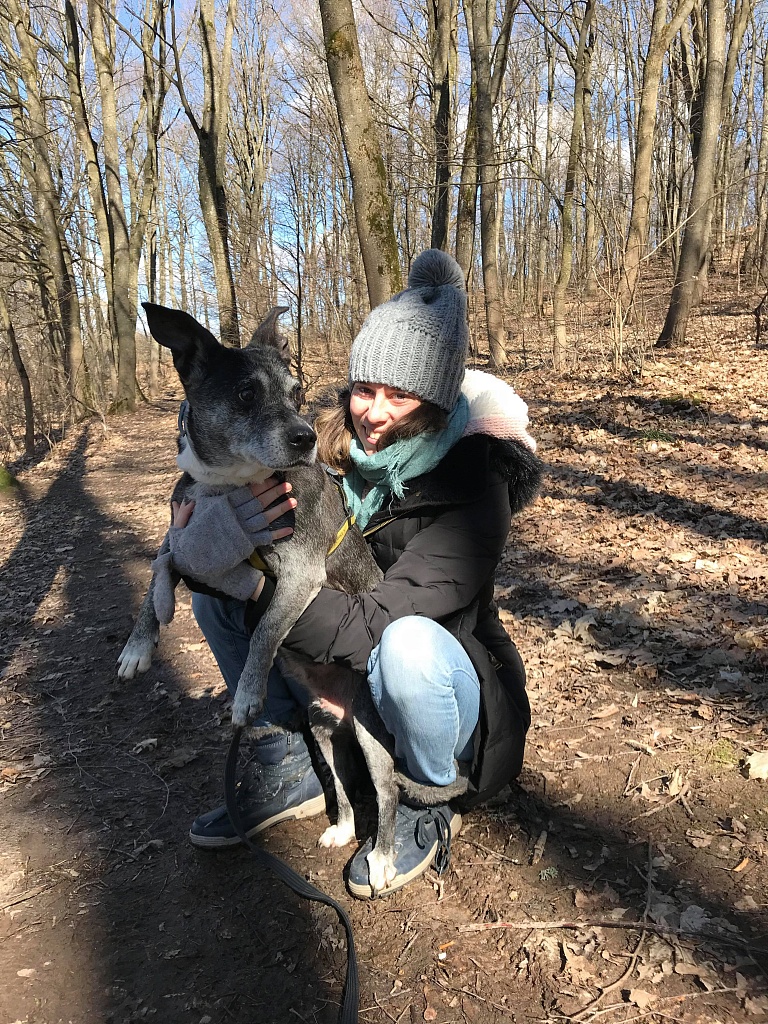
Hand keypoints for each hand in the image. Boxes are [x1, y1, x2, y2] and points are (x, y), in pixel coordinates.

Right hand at [172, 476, 296, 539]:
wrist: (194, 561)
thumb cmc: (190, 540)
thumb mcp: (188, 520)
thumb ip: (190, 509)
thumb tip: (185, 501)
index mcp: (223, 507)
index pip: (245, 493)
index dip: (260, 486)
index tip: (271, 479)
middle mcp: (235, 516)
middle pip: (259, 502)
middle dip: (274, 492)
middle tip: (288, 484)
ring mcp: (242, 530)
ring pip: (265, 517)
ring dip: (280, 509)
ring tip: (293, 501)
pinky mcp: (246, 544)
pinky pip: (265, 537)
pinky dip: (278, 533)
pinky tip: (289, 528)